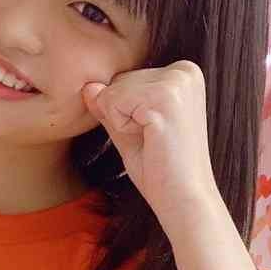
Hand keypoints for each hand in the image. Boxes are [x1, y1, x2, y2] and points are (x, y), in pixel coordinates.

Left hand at [81, 60, 219, 228]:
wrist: (183, 199)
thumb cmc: (159, 169)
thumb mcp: (128, 130)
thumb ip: (109, 106)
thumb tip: (87, 85)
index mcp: (182, 73)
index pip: (124, 80)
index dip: (126, 114)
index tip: (153, 134)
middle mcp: (184, 70)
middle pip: (117, 82)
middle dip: (123, 117)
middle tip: (152, 140)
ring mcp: (177, 81)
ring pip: (112, 91)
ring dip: (123, 124)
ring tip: (152, 140)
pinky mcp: (165, 97)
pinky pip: (113, 102)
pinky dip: (122, 128)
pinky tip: (150, 140)